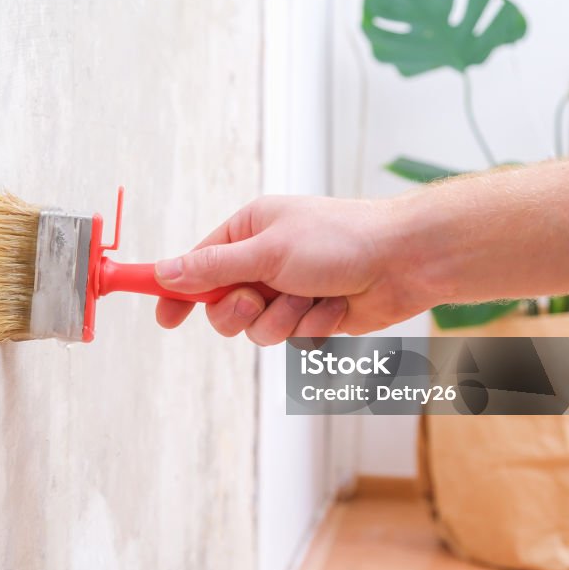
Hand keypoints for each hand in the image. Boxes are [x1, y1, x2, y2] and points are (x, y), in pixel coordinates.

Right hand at [153, 195, 425, 343]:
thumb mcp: (267, 251)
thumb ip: (213, 267)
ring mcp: (288, 289)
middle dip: (241, 311)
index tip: (163, 317)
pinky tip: (336, 306)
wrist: (404, 260)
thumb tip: (165, 271)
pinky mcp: (312, 315)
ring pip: (258, 330)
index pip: (197, 264)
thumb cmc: (340, 240)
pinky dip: (314, 326)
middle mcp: (265, 260)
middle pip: (223, 307)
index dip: (177, 290)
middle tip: (257, 301)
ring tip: (312, 297)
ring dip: (285, 319)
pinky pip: (293, 338)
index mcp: (248, 231)